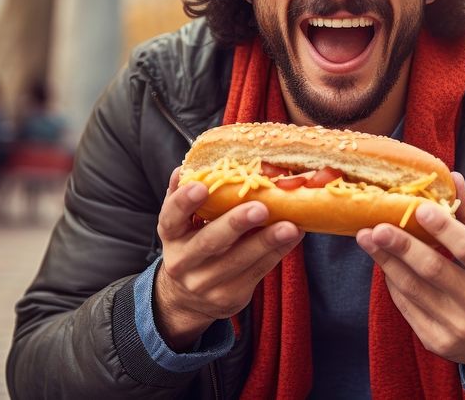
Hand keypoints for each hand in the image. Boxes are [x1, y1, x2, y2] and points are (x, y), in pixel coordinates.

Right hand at [153, 167, 303, 350]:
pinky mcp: (229, 296)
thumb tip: (189, 167)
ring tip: (290, 226)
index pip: (170, 217)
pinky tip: (294, 236)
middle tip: (260, 208)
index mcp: (170, 235)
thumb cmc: (191, 244)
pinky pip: (257, 273)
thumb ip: (184, 196)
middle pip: (209, 242)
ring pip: (238, 261)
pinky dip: (277, 252)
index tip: (201, 186)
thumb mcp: (182, 223)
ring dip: (267, 242)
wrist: (188, 298)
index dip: (184, 202)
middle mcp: (183, 261)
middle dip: (235, 224)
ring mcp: (205, 283)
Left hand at [356, 172, 464, 383]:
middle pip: (433, 271)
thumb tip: (453, 178)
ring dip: (386, 262)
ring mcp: (458, 328)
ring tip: (367, 239)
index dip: (445, 229)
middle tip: (376, 226)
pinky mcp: (438, 341)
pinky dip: (393, 283)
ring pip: (413, 289)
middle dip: (401, 246)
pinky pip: (407, 307)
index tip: (420, 209)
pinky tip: (384, 263)